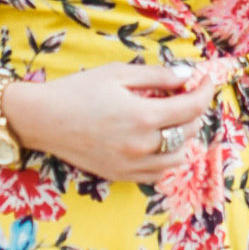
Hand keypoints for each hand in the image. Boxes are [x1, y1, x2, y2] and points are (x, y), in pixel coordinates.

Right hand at [3, 62, 219, 183]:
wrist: (43, 120)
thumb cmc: (77, 91)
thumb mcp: (118, 73)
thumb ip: (157, 76)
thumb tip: (188, 75)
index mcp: (144, 116)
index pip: (193, 107)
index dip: (205, 90)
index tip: (206, 79)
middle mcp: (143, 145)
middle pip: (189, 131)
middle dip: (194, 110)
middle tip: (184, 94)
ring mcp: (132, 165)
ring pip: (178, 157)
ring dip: (183, 137)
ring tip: (171, 119)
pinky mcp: (121, 175)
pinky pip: (158, 173)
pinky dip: (165, 158)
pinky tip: (155, 141)